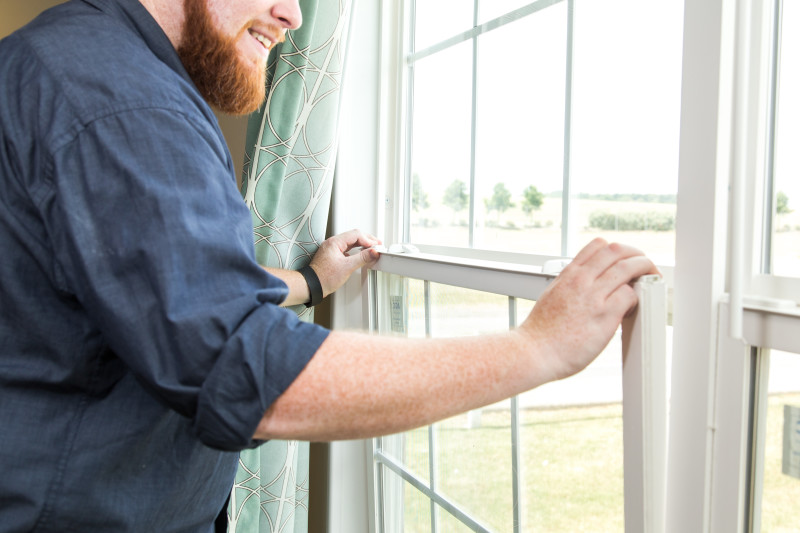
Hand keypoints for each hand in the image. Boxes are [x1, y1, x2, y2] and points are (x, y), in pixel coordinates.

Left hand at [309, 229, 381, 296]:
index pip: (356, 235)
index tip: (376, 246)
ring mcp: (331, 249)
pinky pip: (346, 248)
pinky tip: (360, 254)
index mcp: (335, 242)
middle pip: (354, 236)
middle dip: (367, 240)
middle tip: (377, 245)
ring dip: (361, 244)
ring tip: (371, 248)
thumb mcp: (347, 267)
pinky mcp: (332, 255)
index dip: (368, 240)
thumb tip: (373, 252)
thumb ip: (362, 258)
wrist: (312, 286)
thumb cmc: (324, 277)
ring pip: (350, 242)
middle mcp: (332, 243)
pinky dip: (355, 250)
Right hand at [519, 238, 657, 381]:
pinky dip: (636, 298)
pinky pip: (630, 295)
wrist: (533, 352)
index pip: (598, 245)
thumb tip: (586, 286)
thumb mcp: (552, 296)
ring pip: (628, 267)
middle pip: (617, 250)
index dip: (617, 250)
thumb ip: (570, 286)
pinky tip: (631, 307)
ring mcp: (593, 296)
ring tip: (649, 280)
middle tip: (644, 266)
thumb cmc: (541, 332)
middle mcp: (581, 280)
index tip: (625, 260)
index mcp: (568, 275)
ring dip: (644, 270)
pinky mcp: (604, 315)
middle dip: (636, 255)